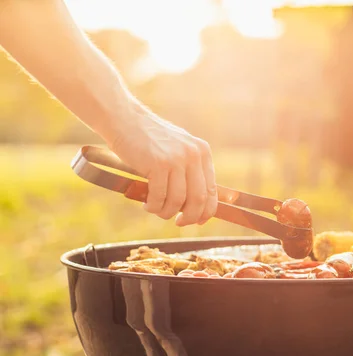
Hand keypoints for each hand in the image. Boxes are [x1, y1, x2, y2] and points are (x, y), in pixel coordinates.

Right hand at [108, 109, 217, 226]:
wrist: (124, 119)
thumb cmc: (149, 139)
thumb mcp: (178, 149)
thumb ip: (189, 172)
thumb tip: (196, 206)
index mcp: (202, 152)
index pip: (212, 190)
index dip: (206, 211)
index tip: (198, 221)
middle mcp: (194, 155)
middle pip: (199, 199)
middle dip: (189, 217)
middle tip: (178, 222)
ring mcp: (176, 159)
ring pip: (178, 201)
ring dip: (166, 212)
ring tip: (155, 209)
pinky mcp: (158, 164)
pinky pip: (159, 197)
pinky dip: (153, 206)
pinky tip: (146, 204)